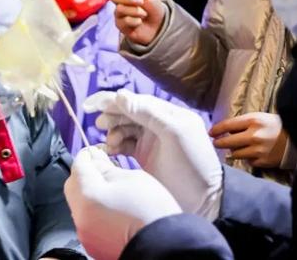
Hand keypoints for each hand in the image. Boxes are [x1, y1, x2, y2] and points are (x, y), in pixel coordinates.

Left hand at [64, 147, 181, 259]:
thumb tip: (94, 158)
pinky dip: (94, 212)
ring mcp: (85, 232)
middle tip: (103, 169)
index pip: (79, 165)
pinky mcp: (92, 244)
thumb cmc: (151, 209)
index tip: (97, 152)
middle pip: (73, 185)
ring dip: (89, 194)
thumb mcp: (131, 177)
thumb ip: (106, 167)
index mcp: (88, 194)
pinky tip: (111, 211)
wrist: (164, 245)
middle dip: (85, 174)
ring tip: (110, 192)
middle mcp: (80, 215)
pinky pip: (86, 221)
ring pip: (78, 204)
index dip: (88, 155)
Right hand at [85, 90, 222, 219]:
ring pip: (124, 129)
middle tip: (100, 124)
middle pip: (128, 113)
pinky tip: (110, 151)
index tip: (93, 104)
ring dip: (113, 132)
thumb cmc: (193, 164)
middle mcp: (158, 124)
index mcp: (168, 114)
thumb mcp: (173, 134)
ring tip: (110, 143)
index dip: (114, 100)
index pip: (136, 101)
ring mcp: (151, 141)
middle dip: (112, 116)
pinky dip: (115, 146)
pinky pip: (124, 145)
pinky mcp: (144, 156)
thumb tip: (120, 95)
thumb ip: (148, 113)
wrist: (203, 201)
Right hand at [110, 0, 165, 45]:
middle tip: (141, 1)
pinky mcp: (120, 25)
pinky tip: (139, 22)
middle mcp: (119, 1)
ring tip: (144, 14)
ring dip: (136, 11)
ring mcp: (118, 13)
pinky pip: (125, 20)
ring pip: (120, 9)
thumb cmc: (153, 7)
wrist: (158, 24)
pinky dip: (136, 21)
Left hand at [209, 113, 286, 167]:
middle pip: (227, 142)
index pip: (227, 125)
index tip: (210, 133)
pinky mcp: (263, 161)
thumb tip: (224, 131)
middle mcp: (254, 136)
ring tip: (238, 147)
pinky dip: (247, 158)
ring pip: (235, 154)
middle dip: (219, 143)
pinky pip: (247, 161)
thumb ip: (243, 123)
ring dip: (234, 151)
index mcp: (253, 121)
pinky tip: (252, 153)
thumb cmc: (276, 126)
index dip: (216, 130)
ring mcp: (258, 150)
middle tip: (216, 143)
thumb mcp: (259, 118)